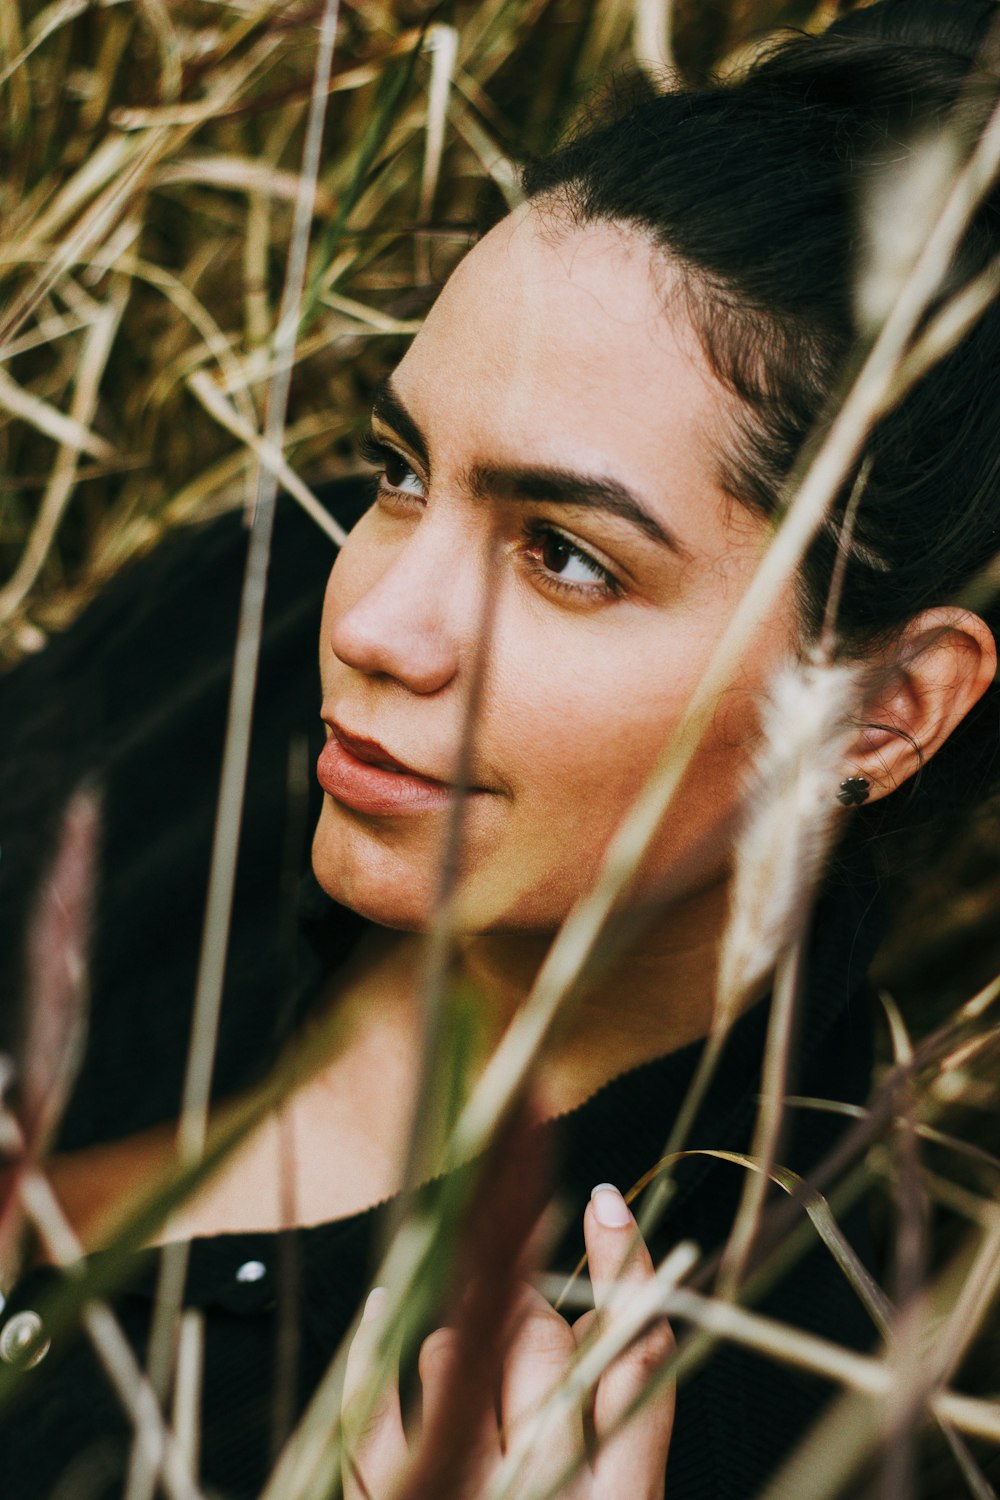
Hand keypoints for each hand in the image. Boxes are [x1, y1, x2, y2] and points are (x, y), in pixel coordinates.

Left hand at [342, 1183, 673, 1499]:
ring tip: (472, 1379)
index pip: (635, 1359)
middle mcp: (538, 1493)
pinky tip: (381, 1309)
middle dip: (532, 1308)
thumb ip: (629, 1402)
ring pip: (451, 1351)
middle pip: (540, 1339)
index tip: (604, 1202)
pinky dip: (374, 1344)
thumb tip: (614, 1279)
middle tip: (523, 1308)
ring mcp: (455, 1494)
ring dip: (463, 1337)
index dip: (624, 1268)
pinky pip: (370, 1398)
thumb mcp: (619, 1496)